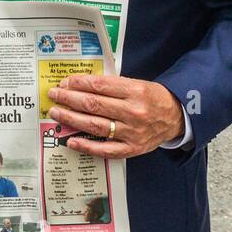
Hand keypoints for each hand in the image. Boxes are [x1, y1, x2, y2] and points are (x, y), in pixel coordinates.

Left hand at [46, 75, 183, 158]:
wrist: (177, 118)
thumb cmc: (153, 98)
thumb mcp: (138, 84)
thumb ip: (113, 86)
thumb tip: (81, 86)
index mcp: (136, 91)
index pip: (100, 86)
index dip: (79, 83)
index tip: (64, 82)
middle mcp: (133, 112)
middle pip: (94, 105)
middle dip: (69, 99)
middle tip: (54, 95)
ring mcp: (132, 133)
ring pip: (95, 126)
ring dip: (71, 119)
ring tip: (56, 113)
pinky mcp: (132, 149)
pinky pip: (105, 149)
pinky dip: (86, 146)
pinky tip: (70, 141)